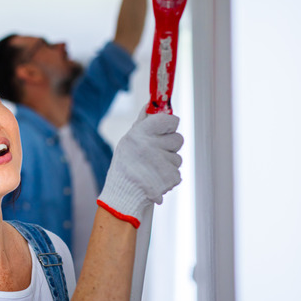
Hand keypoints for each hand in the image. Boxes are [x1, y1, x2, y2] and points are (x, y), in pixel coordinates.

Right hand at [97, 107, 182, 226]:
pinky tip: (155, 179)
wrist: (122, 195)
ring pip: (177, 158)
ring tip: (152, 170)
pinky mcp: (170, 177)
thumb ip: (142, 123)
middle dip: (169, 146)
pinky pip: (177, 172)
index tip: (164, 131)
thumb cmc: (124, 166)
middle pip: (178, 139)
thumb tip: (149, 105)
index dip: (169, 125)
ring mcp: (162, 162)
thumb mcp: (128, 141)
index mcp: (141, 133)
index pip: (170, 120)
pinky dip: (168, 177)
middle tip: (155, 154)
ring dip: (168, 164)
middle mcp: (152, 146)